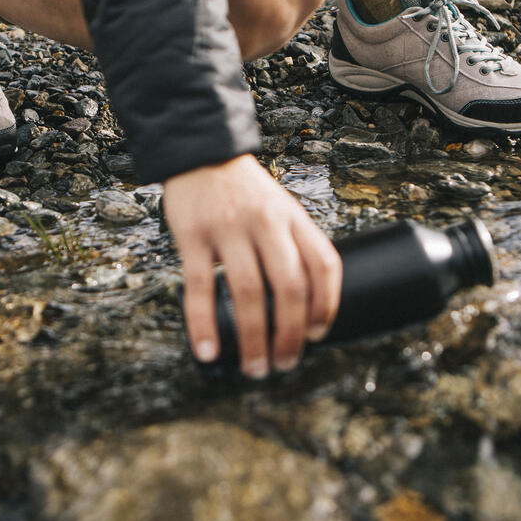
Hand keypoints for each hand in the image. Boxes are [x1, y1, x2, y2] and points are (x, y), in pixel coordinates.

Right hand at [163, 154, 341, 377]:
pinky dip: (204, 324)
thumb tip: (302, 305)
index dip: (327, 305)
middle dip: (290, 334)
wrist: (200, 153)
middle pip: (290, 286)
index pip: (324, 265)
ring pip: (249, 292)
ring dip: (254, 339)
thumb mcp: (280, 206)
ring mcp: (229, 228)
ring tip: (254, 368)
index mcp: (293, 217)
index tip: (317, 335)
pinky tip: (208, 350)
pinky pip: (200, 286)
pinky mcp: (193, 235)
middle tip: (284, 364)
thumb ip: (292, 244)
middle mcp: (266, 222)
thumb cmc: (244, 191)